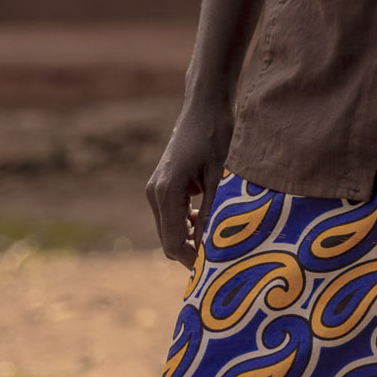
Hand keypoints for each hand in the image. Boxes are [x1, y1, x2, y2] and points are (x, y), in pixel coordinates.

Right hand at [145, 110, 230, 266]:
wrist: (205, 106)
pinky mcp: (163, 184)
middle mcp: (154, 193)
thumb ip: (212, 212)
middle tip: (222, 260)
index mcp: (166, 193)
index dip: (192, 261)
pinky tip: (210, 219)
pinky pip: (172, 214)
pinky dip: (188, 223)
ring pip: (170, 228)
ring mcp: (156, 189)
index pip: (172, 243)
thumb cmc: (217, 135)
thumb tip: (208, 247)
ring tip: (221, 240)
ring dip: (191, 237)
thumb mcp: (220, 176)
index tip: (215, 270)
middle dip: (192, 252)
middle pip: (169, 239)